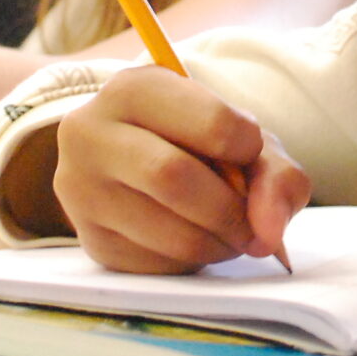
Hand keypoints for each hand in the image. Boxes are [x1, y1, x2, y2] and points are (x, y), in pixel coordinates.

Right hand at [54, 66, 308, 272]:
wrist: (130, 165)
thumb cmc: (194, 142)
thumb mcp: (238, 136)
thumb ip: (274, 173)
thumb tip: (269, 231)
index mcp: (133, 89)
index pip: (213, 123)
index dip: (248, 148)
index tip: (249, 154)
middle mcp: (91, 134)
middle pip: (176, 179)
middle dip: (232, 211)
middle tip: (254, 224)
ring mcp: (82, 191)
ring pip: (171, 233)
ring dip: (220, 244)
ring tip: (228, 233)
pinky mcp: (92, 241)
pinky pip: (159, 266)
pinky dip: (193, 262)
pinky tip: (193, 241)